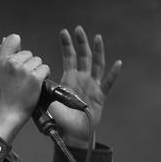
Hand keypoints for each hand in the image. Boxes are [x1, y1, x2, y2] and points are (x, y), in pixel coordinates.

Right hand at [0, 34, 49, 142]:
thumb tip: (6, 40)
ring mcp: (24, 70)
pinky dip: (44, 75)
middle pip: (28, 53)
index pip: (13, 39)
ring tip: (30, 83)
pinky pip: (45, 68)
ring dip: (37, 70)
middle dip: (28, 63)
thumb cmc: (2, 97)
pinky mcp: (35, 78)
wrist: (8, 113)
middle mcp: (13, 62)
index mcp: (1, 60)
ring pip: (38, 61)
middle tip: (23, 79)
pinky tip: (38, 84)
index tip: (19, 55)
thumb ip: (1, 58)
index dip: (18, 46)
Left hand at [47, 26, 121, 146]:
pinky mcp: (100, 95)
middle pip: (83, 56)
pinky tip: (118, 63)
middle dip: (81, 42)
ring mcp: (92, 86)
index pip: (68, 58)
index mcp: (68, 79)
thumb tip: (42, 82)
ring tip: (97, 37)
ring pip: (97, 65)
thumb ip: (48, 91)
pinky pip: (108, 83)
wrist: (72, 133)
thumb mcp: (50, 102)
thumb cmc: (60, 119)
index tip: (63, 32)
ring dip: (97, 51)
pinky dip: (113, 73)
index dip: (66, 45)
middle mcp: (81, 79)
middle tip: (78, 28)